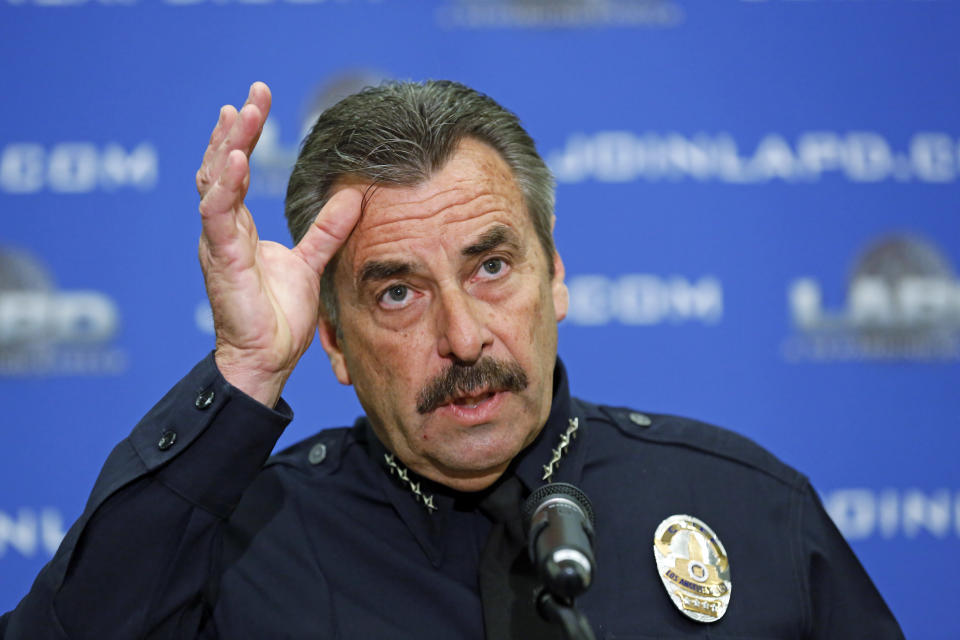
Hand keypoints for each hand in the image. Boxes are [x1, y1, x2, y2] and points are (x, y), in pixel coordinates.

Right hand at [196, 82, 361, 406]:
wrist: (267, 358)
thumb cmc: (278, 316)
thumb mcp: (310, 261)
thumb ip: (327, 230)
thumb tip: (353, 197)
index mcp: (240, 228)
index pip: (235, 171)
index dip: (243, 137)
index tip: (256, 102)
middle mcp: (223, 230)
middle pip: (222, 167)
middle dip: (236, 129)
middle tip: (253, 94)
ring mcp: (219, 244)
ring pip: (216, 183)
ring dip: (229, 146)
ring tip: (242, 112)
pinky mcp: (222, 261)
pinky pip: (219, 217)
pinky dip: (227, 187)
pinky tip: (237, 160)